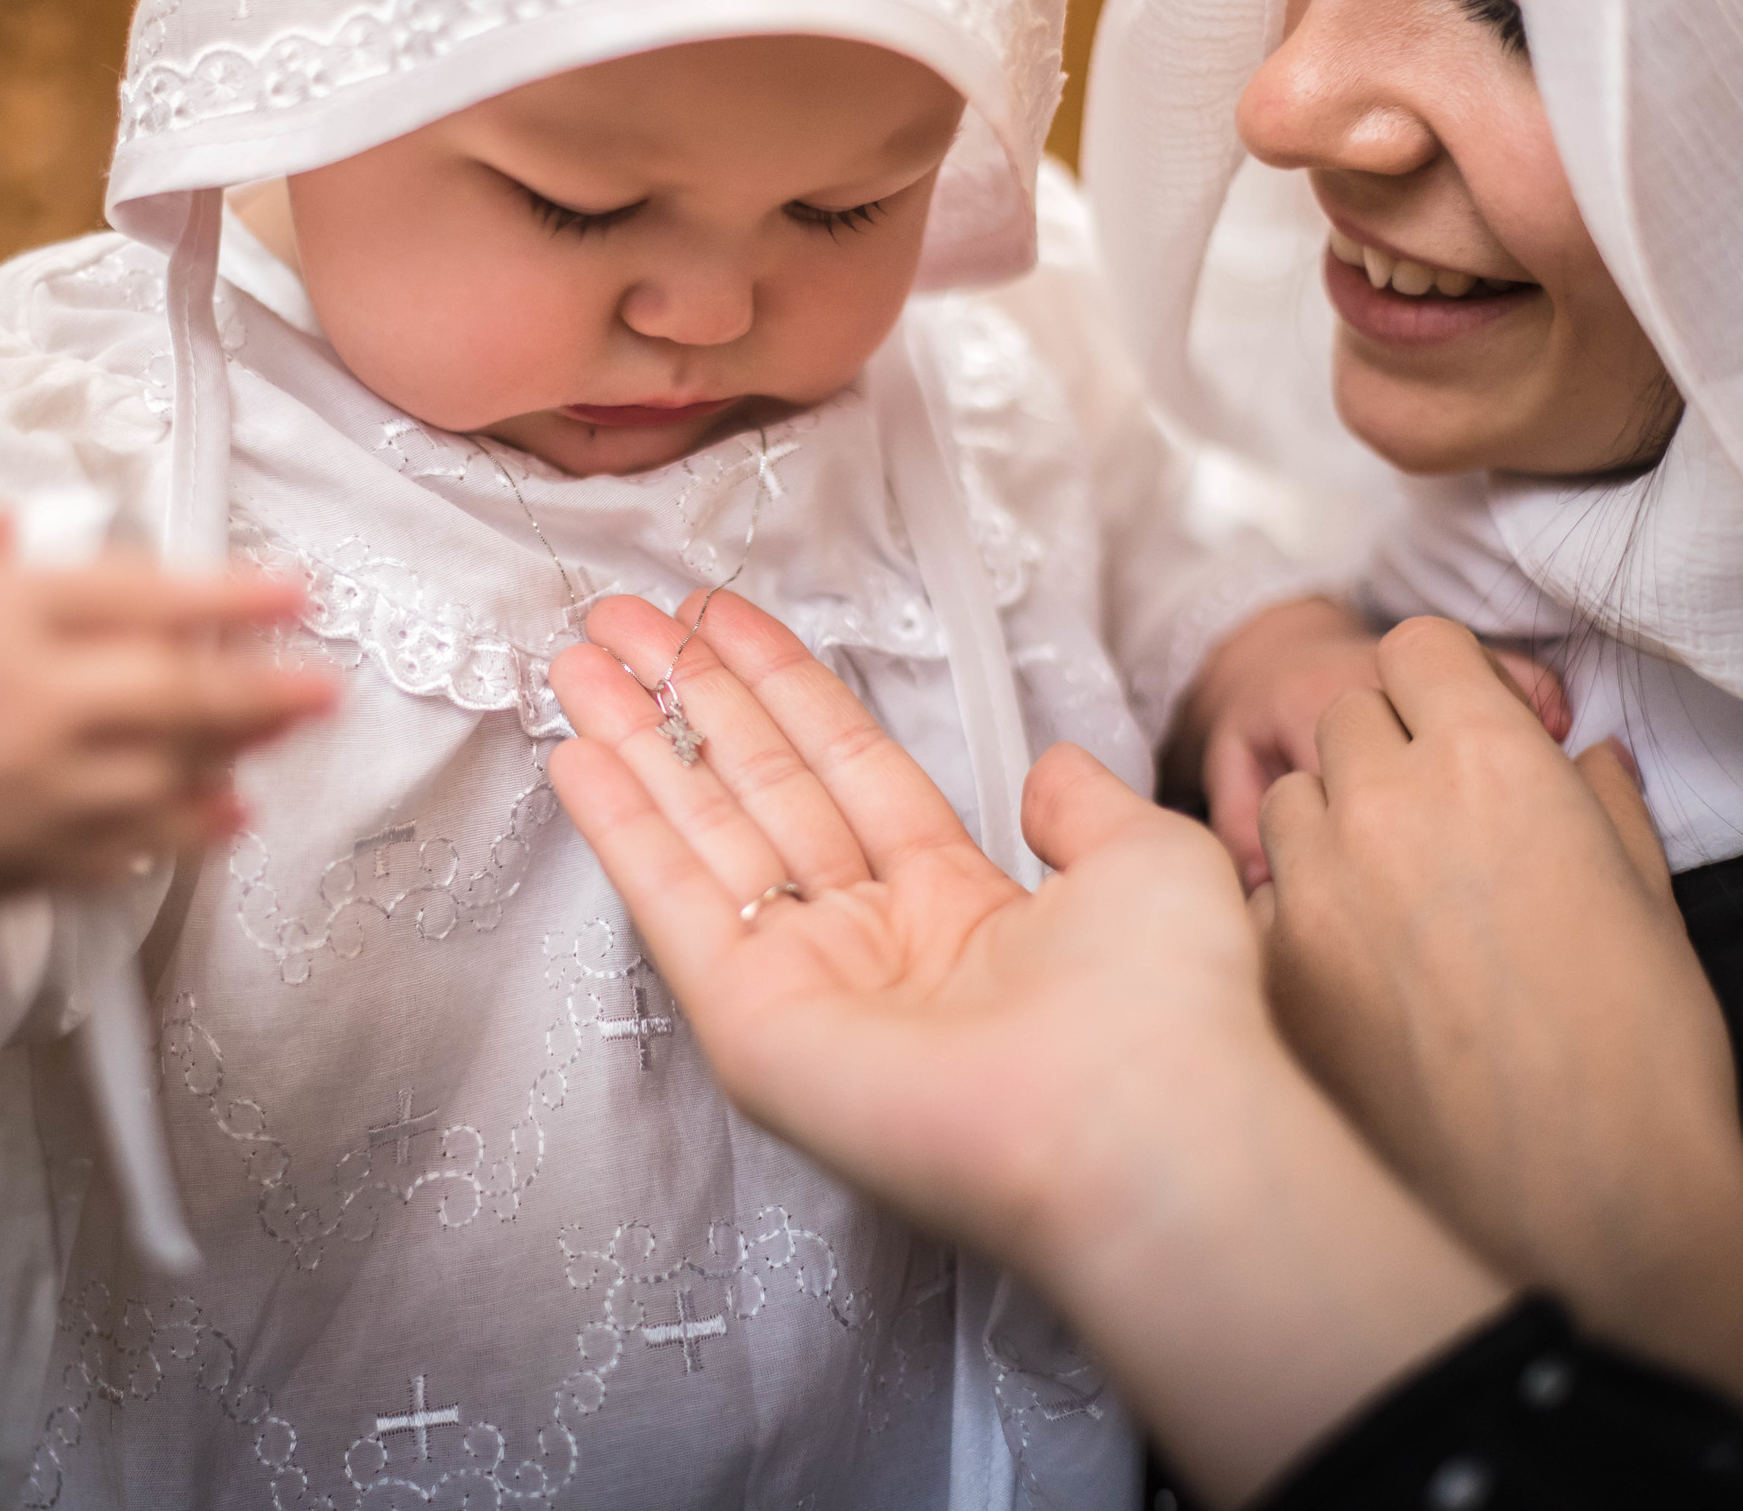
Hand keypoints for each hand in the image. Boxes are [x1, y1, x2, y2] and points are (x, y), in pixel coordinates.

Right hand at [0, 508, 335, 1059]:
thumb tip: (42, 522)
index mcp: (1, 614)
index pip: (146, 596)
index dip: (234, 597)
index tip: (297, 594)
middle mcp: (30, 701)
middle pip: (182, 695)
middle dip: (269, 692)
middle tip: (327, 687)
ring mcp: (34, 790)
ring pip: (172, 776)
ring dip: (238, 760)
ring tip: (283, 739)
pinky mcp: (27, 860)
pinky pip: (133, 847)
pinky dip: (188, 831)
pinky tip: (224, 815)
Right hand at [549, 592, 1509, 1506]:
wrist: (1142, 1122)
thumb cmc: (1166, 1007)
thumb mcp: (1145, 861)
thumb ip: (1083, 808)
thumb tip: (1049, 770)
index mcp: (958, 909)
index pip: (843, 769)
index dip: (779, 688)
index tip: (718, 620)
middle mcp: (872, 946)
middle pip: (757, 792)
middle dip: (688, 700)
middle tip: (621, 620)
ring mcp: (806, 989)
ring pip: (703, 837)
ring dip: (636, 743)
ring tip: (576, 659)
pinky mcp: (756, 1030)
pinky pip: (678, 910)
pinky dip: (623, 831)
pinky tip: (578, 754)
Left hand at [1257, 616, 1742, 1437]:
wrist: (1577, 1195)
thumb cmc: (1638, 1048)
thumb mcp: (1646, 896)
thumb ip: (1598, 801)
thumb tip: (1581, 757)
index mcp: (1489, 760)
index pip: (1417, 646)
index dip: (1437, 680)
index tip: (1452, 718)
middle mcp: (1383, 800)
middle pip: (1344, 717)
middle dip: (1383, 749)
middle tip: (1428, 820)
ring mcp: (1310, 881)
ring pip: (1287, 801)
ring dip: (1327, 825)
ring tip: (1386, 901)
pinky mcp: (1266, 962)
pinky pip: (1261, 897)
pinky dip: (1295, 914)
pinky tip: (1348, 972)